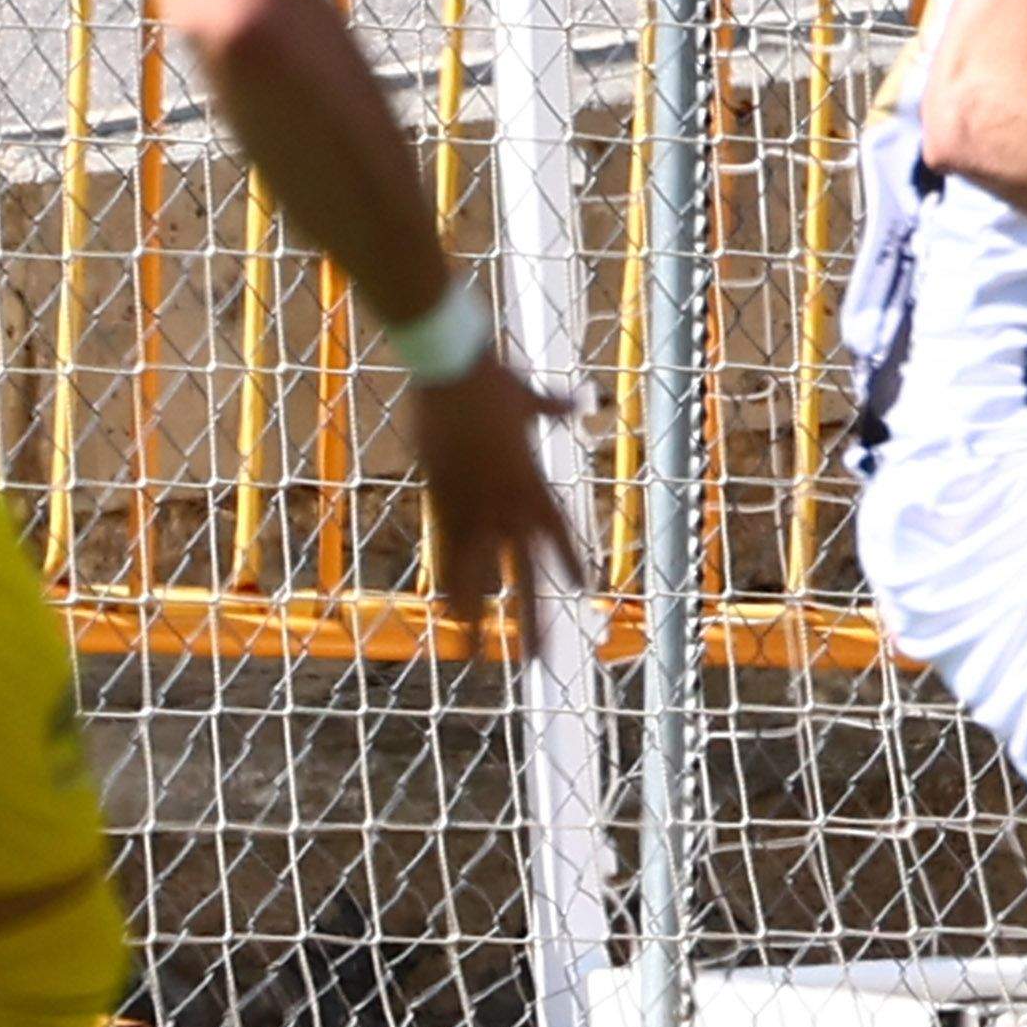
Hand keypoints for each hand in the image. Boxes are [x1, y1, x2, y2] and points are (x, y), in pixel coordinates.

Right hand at [408, 351, 591, 644]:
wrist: (453, 367)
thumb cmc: (491, 377)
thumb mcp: (530, 397)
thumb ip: (556, 407)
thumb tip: (582, 399)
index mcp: (533, 480)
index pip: (559, 533)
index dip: (571, 561)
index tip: (586, 588)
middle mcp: (508, 504)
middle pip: (525, 573)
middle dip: (533, 618)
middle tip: (546, 659)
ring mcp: (473, 506)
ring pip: (480, 575)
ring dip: (481, 615)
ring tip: (481, 651)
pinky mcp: (439, 500)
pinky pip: (444, 553)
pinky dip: (447, 583)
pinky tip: (447, 615)